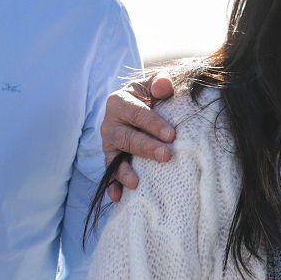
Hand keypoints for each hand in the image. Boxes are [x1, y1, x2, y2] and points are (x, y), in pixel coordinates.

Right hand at [102, 73, 176, 201]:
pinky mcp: (111, 158)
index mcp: (119, 101)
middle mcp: (110, 123)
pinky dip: (112, 185)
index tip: (172, 134)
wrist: (141, 105)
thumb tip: (165, 85)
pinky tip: (118, 197)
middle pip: (127, 137)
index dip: (153, 123)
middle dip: (145, 147)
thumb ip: (160, 82)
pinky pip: (109, 173)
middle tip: (166, 155)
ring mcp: (108, 143)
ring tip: (136, 182)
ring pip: (115, 158)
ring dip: (125, 171)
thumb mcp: (154, 84)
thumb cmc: (151, 94)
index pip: (137, 113)